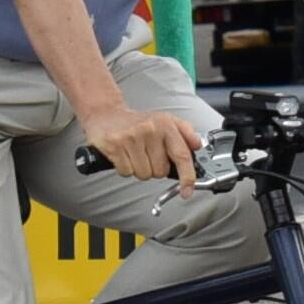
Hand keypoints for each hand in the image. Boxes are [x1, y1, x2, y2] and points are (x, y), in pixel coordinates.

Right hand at [82, 106, 205, 196]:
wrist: (106, 113)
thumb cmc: (137, 122)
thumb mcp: (165, 121)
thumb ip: (185, 132)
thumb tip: (198, 145)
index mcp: (166, 124)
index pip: (182, 155)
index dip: (187, 177)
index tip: (187, 190)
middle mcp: (150, 129)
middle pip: (160, 171)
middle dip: (154, 168)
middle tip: (146, 154)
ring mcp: (132, 137)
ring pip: (143, 174)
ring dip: (139, 168)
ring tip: (134, 153)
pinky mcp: (115, 145)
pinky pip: (127, 172)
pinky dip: (125, 168)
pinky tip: (123, 155)